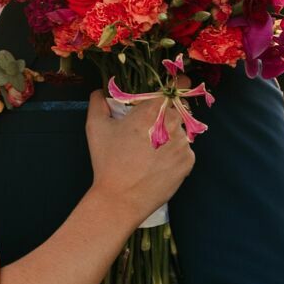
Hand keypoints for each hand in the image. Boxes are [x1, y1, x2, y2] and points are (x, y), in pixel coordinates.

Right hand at [86, 89, 194, 223]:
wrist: (120, 198)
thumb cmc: (107, 161)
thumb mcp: (95, 127)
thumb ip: (98, 102)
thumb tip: (100, 92)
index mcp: (152, 109)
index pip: (178, 87)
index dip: (177, 86)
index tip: (171, 91)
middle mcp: (173, 123)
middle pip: (179, 110)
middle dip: (167, 115)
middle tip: (149, 129)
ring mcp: (183, 144)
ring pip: (181, 132)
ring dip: (170, 136)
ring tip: (150, 152)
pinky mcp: (188, 162)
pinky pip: (185, 151)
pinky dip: (174, 154)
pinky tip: (157, 164)